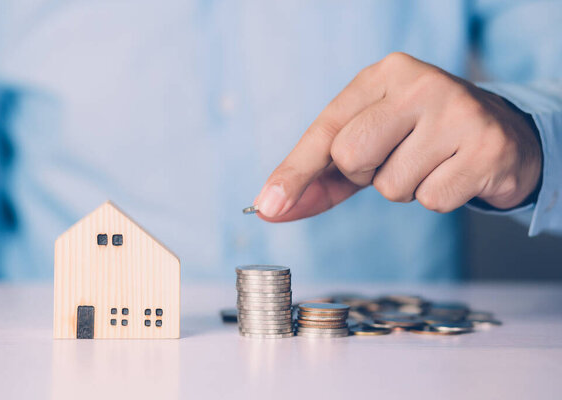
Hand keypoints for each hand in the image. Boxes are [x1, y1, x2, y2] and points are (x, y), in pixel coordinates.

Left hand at [255, 52, 541, 220]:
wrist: (500, 134)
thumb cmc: (418, 139)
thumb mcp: (368, 144)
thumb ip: (317, 176)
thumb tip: (269, 208)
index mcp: (384, 74)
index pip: (326, 128)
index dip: (295, 170)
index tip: (267, 206)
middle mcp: (419, 83)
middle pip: (351, 156)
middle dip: (365, 174)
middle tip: (394, 157)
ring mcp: (456, 111)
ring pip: (391, 186)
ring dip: (405, 187)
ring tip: (430, 162)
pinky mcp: (486, 146)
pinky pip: (432, 200)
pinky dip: (438, 197)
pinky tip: (456, 171)